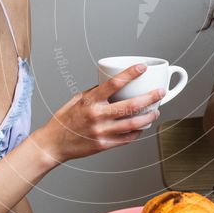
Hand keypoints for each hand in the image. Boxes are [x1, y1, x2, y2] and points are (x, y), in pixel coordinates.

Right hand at [39, 64, 164, 163]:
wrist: (54, 144)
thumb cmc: (65, 120)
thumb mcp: (77, 99)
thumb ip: (96, 92)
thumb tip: (113, 84)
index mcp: (90, 101)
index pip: (114, 83)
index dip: (130, 74)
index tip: (142, 67)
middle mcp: (97, 115)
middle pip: (131, 105)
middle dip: (150, 98)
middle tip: (160, 93)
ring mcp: (102, 131)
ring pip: (134, 124)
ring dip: (148, 117)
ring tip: (155, 112)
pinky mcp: (104, 145)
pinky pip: (127, 138)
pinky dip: (137, 132)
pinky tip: (142, 127)